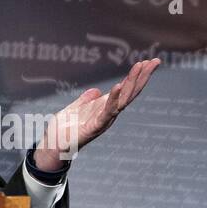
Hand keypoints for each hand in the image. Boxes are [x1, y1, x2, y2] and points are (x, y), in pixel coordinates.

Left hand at [32, 58, 159, 169]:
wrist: (52, 146)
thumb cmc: (63, 130)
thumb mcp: (75, 108)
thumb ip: (85, 100)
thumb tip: (96, 91)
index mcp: (105, 107)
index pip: (126, 89)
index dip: (137, 76)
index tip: (149, 62)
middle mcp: (109, 113)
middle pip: (130, 93)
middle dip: (142, 77)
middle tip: (154, 61)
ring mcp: (104, 120)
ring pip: (123, 100)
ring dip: (132, 83)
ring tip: (140, 67)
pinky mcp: (95, 127)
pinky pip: (107, 112)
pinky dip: (114, 99)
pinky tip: (119, 86)